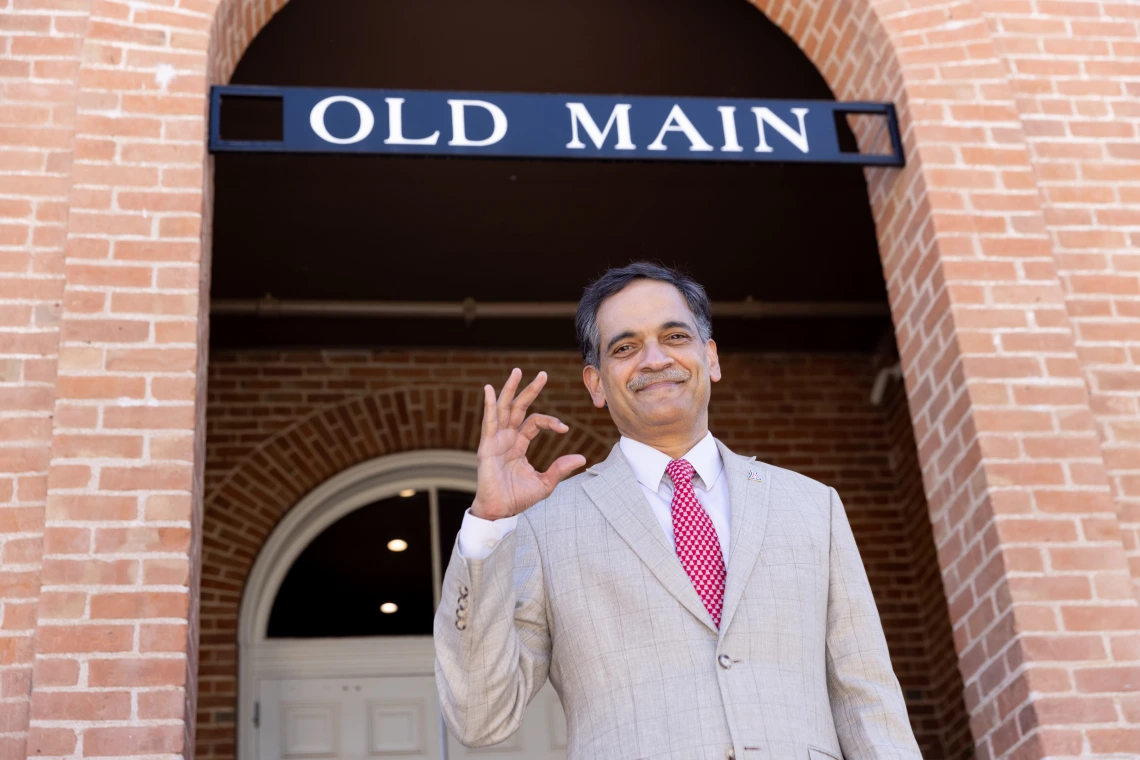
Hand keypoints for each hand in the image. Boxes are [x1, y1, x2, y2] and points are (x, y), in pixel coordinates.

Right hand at [470, 368, 586, 520]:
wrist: (499, 511)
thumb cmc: (517, 499)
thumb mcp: (545, 483)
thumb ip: (560, 469)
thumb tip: (582, 458)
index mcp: (518, 444)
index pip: (535, 423)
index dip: (551, 422)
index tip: (565, 429)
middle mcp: (506, 438)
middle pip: (518, 408)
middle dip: (530, 390)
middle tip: (543, 374)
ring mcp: (496, 440)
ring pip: (504, 408)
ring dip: (510, 389)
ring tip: (518, 371)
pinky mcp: (487, 446)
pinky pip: (488, 422)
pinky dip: (488, 405)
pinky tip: (489, 389)